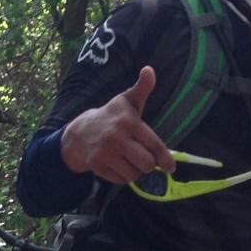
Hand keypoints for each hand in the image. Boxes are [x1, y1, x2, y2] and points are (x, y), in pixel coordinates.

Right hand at [58, 67, 176, 185]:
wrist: (80, 132)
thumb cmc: (111, 116)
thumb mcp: (126, 101)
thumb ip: (142, 88)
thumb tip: (149, 70)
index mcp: (128, 122)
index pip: (153, 145)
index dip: (165, 159)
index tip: (170, 167)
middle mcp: (116, 138)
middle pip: (146, 164)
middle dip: (148, 164)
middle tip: (144, 158)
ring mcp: (105, 153)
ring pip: (133, 175)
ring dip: (136, 172)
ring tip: (131, 161)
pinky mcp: (97, 166)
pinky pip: (120, 180)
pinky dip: (123, 177)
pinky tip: (119, 166)